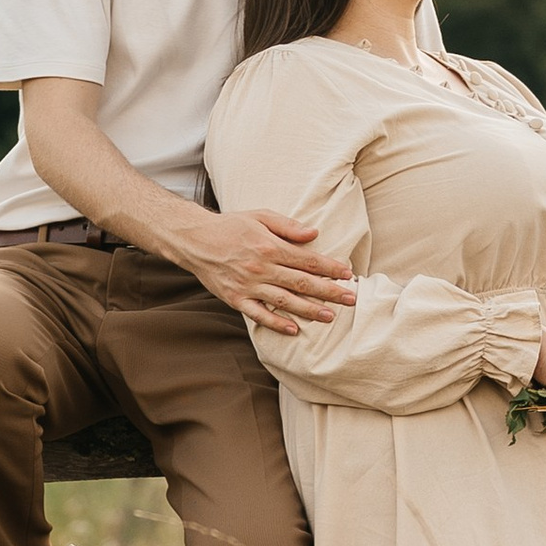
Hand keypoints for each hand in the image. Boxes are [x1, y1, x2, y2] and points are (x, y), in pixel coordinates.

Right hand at [190, 205, 358, 336]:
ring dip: (309, 310)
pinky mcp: (235, 299)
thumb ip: (288, 226)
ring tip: (330, 317)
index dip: (330, 268)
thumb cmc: (231, 225)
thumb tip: (314, 234)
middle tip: (351, 299)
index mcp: (270, 246)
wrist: (195, 239)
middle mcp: (261, 268)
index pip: (307, 260)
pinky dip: (276, 323)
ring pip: (284, 301)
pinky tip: (294, 329)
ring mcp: (248, 286)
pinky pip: (259, 315)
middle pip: (301, 283)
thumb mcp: (260, 216)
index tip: (348, 274)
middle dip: (329, 291)